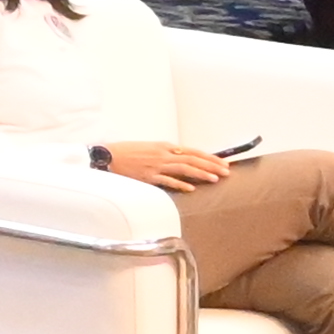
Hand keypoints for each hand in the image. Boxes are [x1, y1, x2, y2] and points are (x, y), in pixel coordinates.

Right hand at [101, 137, 234, 192]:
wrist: (106, 157)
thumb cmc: (125, 153)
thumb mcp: (148, 148)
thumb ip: (164, 154)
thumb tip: (180, 160)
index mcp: (163, 146)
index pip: (192, 151)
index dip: (209, 157)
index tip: (222, 162)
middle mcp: (162, 154)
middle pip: (192, 159)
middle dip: (211, 165)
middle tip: (226, 171)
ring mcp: (156, 165)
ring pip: (184, 168)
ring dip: (201, 173)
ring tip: (215, 178)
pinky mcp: (148, 176)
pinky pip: (167, 180)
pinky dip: (180, 183)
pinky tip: (191, 188)